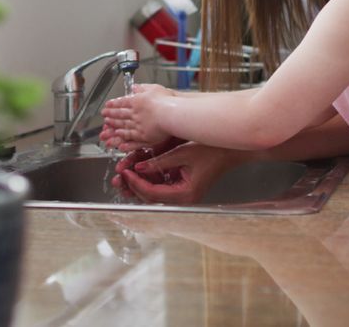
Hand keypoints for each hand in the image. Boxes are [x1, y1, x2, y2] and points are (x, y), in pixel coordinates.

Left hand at [100, 84, 172, 150]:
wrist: (172, 114)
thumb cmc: (167, 101)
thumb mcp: (154, 89)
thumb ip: (143, 88)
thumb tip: (135, 87)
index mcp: (136, 101)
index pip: (122, 102)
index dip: (114, 104)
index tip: (107, 105)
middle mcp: (134, 113)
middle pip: (119, 114)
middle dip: (110, 115)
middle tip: (104, 115)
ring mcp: (137, 125)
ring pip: (122, 126)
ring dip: (113, 126)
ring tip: (107, 127)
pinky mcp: (143, 135)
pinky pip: (130, 137)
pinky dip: (123, 137)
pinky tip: (118, 138)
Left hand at [115, 141, 238, 204]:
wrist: (230, 150)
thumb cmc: (212, 151)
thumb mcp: (182, 153)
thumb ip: (159, 162)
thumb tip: (137, 168)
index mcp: (185, 194)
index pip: (152, 193)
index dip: (135, 183)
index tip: (124, 171)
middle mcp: (183, 199)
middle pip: (150, 197)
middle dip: (132, 186)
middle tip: (118, 176)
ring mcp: (182, 194)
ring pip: (153, 192)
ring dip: (138, 183)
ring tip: (123, 173)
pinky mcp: (182, 187)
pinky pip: (160, 185)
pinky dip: (149, 178)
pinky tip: (138, 168)